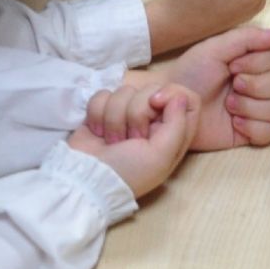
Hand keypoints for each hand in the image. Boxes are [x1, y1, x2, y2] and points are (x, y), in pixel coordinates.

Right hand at [69, 87, 196, 196]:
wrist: (86, 178)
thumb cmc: (128, 171)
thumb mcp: (161, 155)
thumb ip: (178, 124)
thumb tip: (179, 96)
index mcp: (172, 131)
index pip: (183, 96)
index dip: (170, 93)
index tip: (155, 103)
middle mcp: (151, 120)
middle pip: (150, 90)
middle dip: (136, 112)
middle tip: (131, 138)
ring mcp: (126, 115)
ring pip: (125, 91)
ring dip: (114, 118)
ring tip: (112, 141)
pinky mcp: (103, 112)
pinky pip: (103, 95)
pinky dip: (97, 114)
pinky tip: (98, 133)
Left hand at [158, 26, 269, 149]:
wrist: (171, 105)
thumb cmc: (189, 73)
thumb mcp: (214, 49)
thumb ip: (246, 38)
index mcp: (252, 61)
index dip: (259, 62)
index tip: (233, 66)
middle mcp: (259, 83)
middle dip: (258, 85)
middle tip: (233, 86)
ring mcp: (256, 109)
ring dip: (253, 106)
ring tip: (229, 106)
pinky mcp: (251, 132)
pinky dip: (255, 128)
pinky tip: (235, 124)